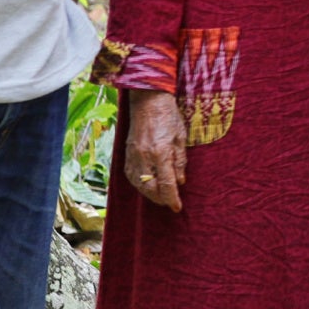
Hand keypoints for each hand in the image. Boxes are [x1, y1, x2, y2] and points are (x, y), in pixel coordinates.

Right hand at [125, 89, 185, 210]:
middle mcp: (144, 157)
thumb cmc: (168, 116)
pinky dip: (139, 184)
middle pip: (150, 188)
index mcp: (160, 153)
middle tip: (170, 202)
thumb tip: (180, 181)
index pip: (166, 184)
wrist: (147, 100)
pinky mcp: (127, 153)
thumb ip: (180, 161)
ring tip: (160, 196)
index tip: (177, 207)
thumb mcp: (181, 138)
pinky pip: (131, 175)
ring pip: (139, 184)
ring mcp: (133, 155)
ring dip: (149, 194)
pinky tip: (147, 185)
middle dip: (160, 199)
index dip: (172, 198)